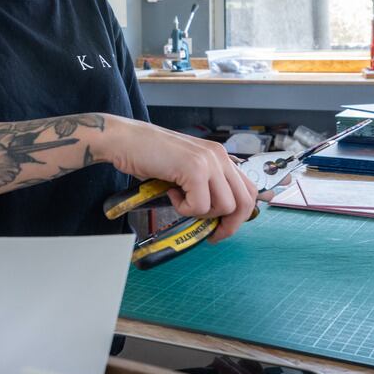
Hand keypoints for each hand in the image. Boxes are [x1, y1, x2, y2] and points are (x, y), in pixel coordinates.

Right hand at [104, 117, 258, 242]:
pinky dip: (184, 209)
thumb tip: (217, 215)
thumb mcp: (186, 168)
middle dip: (229, 224)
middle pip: (245, 201)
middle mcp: (219, 156)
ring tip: (180, 201)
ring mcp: (209, 161)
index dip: (240, 214)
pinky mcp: (194, 169)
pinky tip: (170, 193)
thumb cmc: (149, 155)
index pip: (249, 190)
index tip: (222, 227)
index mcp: (220, 155)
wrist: (125, 140)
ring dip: (201, 213)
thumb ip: (205, 183)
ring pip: (225, 206)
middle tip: (210, 234)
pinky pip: (200, 206)